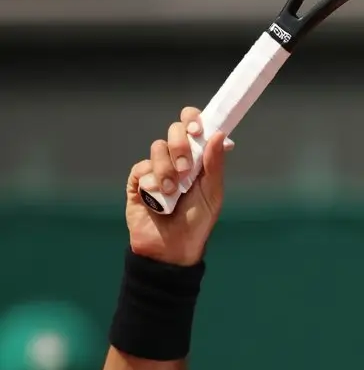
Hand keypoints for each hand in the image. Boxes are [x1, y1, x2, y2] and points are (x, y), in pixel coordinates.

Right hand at [123, 106, 232, 266]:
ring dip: (167, 169)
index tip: (197, 129)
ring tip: (172, 192)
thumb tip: (219, 134)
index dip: (193, 121)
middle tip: (187, 169)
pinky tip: (157, 197)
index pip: (193, 128)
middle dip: (180, 146)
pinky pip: (141, 168)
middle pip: (174, 132)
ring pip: (157, 148)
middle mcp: (177, 160)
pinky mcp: (138, 182)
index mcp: (198, 160)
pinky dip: (150, 180)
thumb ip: (214, 165)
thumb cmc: (197, 222)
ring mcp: (156, 169)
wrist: (173, 248)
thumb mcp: (213, 194)